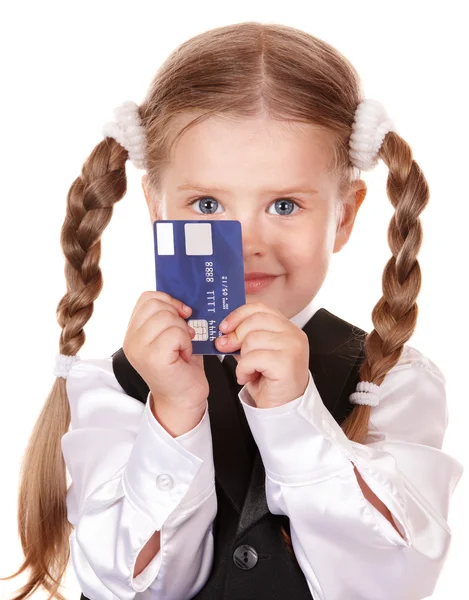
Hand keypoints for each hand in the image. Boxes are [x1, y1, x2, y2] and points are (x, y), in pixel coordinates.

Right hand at [123, 291, 208, 412]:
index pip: (147, 298)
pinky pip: (175, 333)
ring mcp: (139, 349)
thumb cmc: (180, 366)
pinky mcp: (153, 358)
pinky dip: (186, 342)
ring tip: (182, 348)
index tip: (183, 314)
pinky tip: (184, 355)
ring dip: (183, 331)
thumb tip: (181, 299)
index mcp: (133, 331)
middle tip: (183, 337)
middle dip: (177, 317)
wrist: (183, 399)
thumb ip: (168, 316)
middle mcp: (131, 340)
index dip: (169, 301)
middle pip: (156, 305)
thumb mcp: (170, 335)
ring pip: (167, 318)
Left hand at [214, 301, 309, 407]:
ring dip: (242, 357)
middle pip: (254, 320)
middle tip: (226, 349)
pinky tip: (247, 377)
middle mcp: (293, 334)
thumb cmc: (269, 381)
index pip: (260, 308)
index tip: (224, 327)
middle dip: (235, 335)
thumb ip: (245, 337)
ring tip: (246, 370)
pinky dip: (244, 369)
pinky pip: (253, 357)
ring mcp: (293, 347)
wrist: (282, 409)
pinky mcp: (287, 362)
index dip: (238, 315)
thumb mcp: (255, 352)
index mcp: (287, 327)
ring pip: (252, 339)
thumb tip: (224, 330)